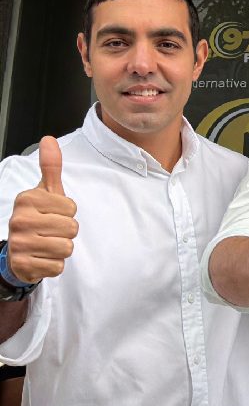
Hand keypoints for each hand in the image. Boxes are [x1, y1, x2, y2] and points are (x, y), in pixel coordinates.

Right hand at [7, 137, 78, 283]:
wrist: (19, 251)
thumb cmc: (38, 217)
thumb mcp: (46, 192)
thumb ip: (51, 167)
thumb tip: (48, 140)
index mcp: (27, 200)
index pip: (72, 208)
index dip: (68, 213)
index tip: (53, 213)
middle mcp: (20, 220)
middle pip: (72, 228)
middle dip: (66, 232)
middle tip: (51, 231)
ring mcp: (20, 243)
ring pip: (66, 248)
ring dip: (62, 249)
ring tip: (48, 244)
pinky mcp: (23, 265)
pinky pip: (58, 266)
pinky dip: (55, 265)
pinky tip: (42, 257)